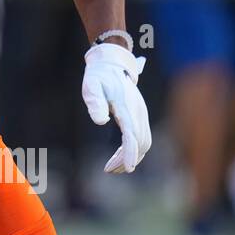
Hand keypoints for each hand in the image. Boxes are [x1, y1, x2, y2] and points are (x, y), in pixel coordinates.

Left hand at [82, 42, 151, 173]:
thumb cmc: (98, 77)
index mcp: (127, 108)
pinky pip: (141, 139)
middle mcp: (138, 113)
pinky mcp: (139, 117)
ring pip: (144, 143)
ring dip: (131, 157)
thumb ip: (95, 103)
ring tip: (111, 167)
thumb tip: (100, 122)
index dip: (131, 152)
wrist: (111, 65)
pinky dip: (132, 150)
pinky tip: (117, 157)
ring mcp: (141, 115)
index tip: (129, 168)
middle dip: (127, 159)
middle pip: (141, 143)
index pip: (132, 134)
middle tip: (108, 170)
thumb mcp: (91, 86)